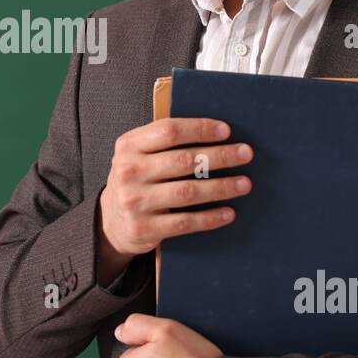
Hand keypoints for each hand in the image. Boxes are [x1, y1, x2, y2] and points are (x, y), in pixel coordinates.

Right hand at [96, 117, 253, 279]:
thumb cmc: (136, 179)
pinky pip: (185, 222)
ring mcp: (135, 201)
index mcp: (129, 146)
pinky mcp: (145, 228)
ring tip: (244, 183)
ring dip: (221, 187)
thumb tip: (216, 133)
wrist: (111, 220)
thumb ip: (164, 141)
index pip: (169, 131)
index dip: (200, 129)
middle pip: (184, 160)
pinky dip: (210, 218)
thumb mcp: (138, 154)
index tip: (226, 131)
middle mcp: (129, 172)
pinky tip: (229, 212)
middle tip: (245, 154)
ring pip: (188, 192)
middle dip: (220, 156)